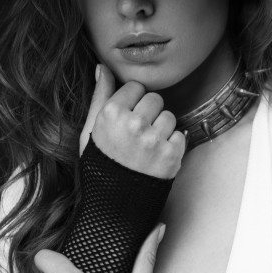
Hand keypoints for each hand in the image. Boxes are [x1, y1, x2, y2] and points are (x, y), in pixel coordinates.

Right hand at [80, 64, 185, 178]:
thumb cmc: (100, 163)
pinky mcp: (171, 155)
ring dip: (161, 128)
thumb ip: (100, 96)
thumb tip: (102, 67)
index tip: (126, 116)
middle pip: (154, 98)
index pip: (135, 87)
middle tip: (137, 132)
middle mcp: (133, 125)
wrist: (113, 205)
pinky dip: (172, 145)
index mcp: (111, 114)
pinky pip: (180, 135)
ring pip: (169, 116)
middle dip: (148, 112)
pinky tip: (156, 156)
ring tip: (147, 145)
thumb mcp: (91, 129)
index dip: (132, 101)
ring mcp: (154, 140)